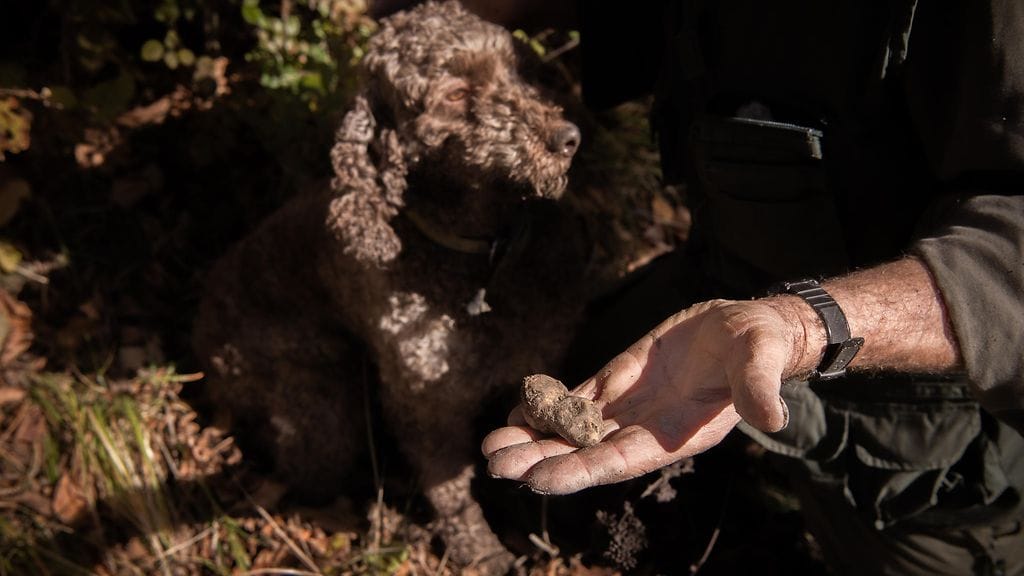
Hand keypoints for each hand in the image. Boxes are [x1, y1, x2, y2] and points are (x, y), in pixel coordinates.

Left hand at [482, 298, 809, 494]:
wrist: (750, 328)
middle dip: (540, 460)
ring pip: (572, 430)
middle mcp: (644, 429)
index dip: (578, 470)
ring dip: (534, 439)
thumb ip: (758, 389)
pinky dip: (546, 408)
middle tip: (494, 464)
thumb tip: (773, 417)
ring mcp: (629, 406)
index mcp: (674, 434)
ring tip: (491, 445)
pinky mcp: (620, 381)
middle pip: (583, 452)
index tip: (537, 478)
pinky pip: (576, 400)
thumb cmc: (759, 347)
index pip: (618, 460)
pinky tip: (517, 415)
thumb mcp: (760, 363)